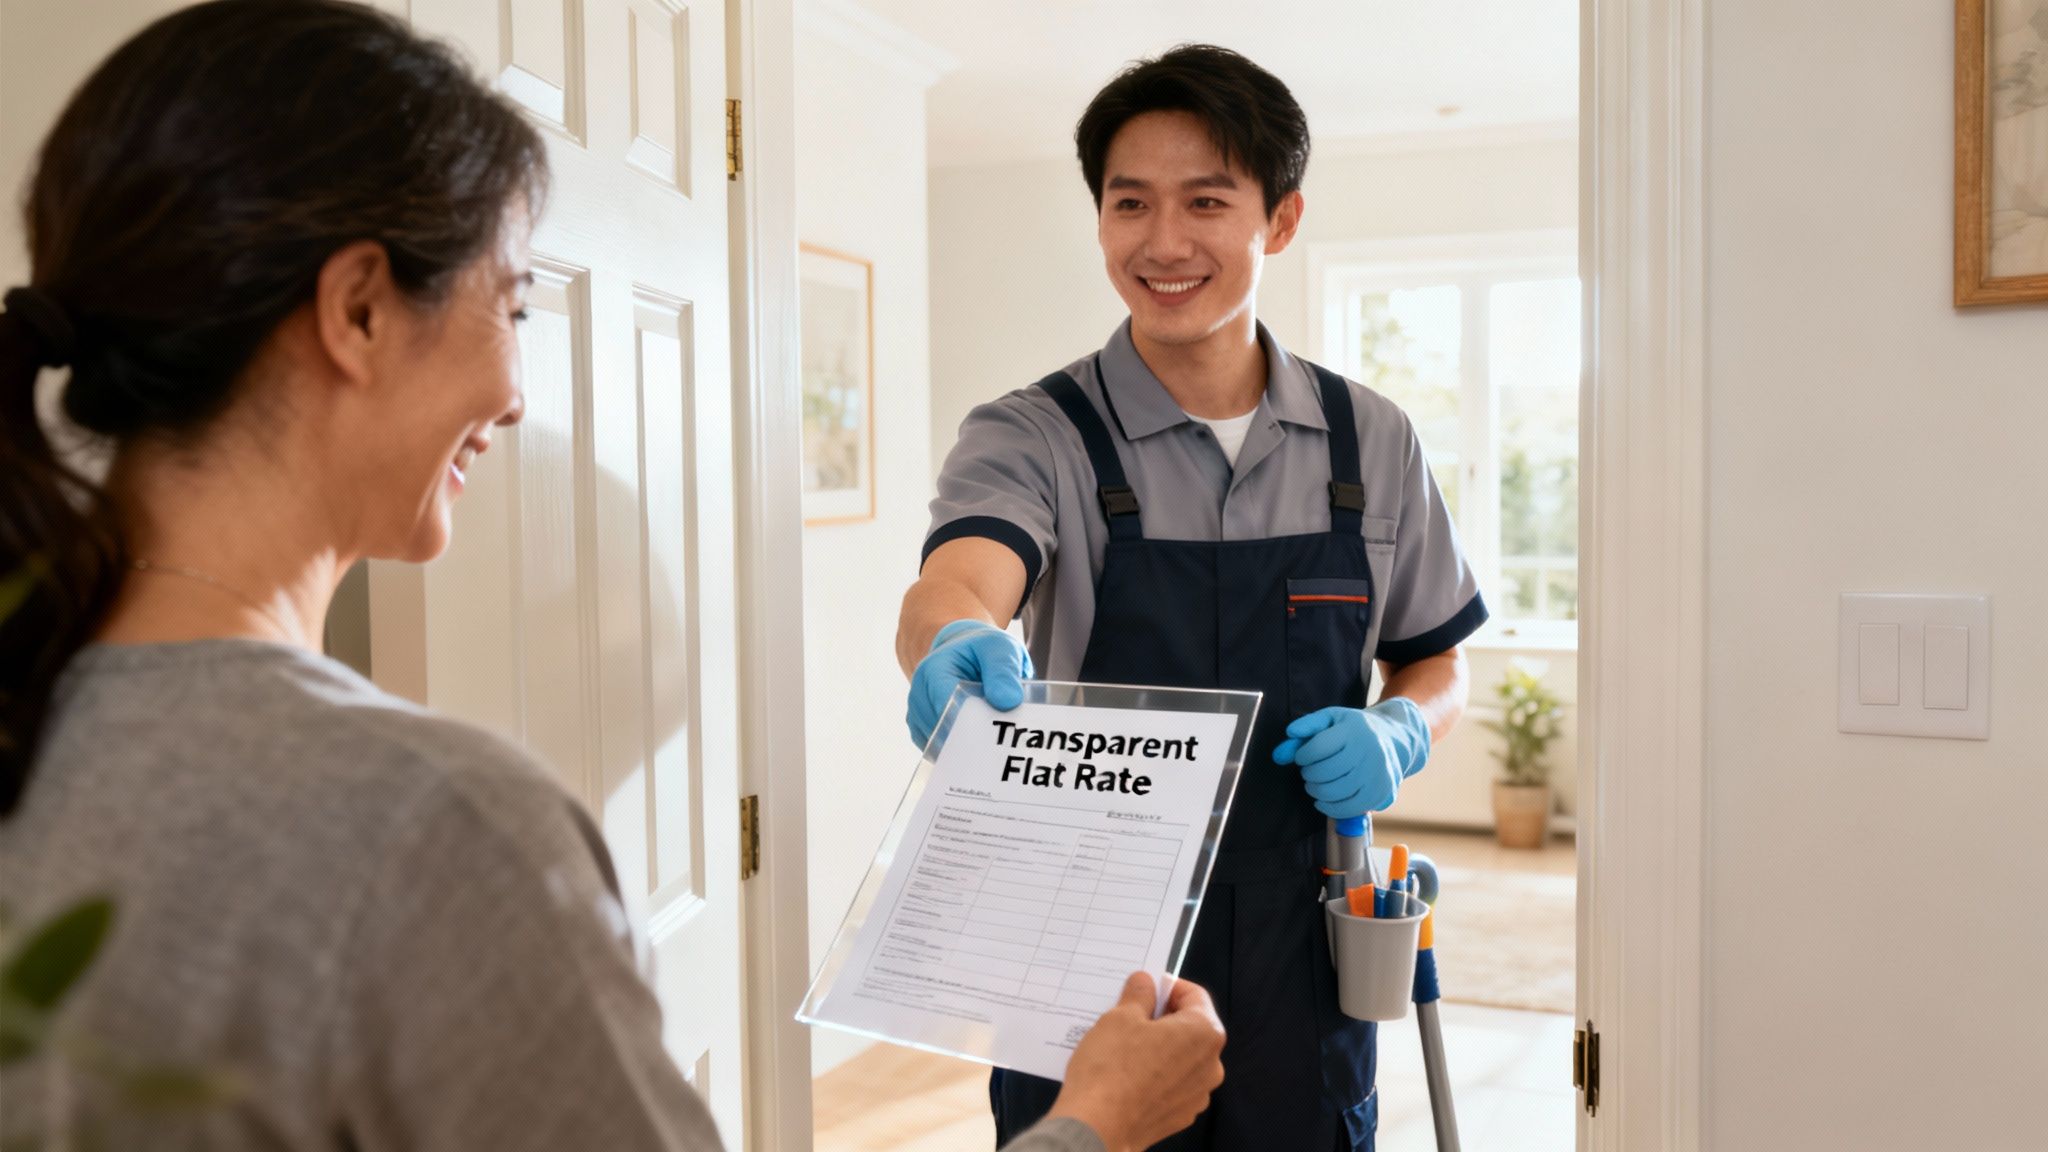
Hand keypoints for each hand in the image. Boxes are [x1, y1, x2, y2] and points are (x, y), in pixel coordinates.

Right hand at [906, 619, 1031, 747]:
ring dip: (968, 749)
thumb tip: (1008, 700)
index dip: (971, 723)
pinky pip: (942, 754)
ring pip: (942, 747)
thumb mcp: (1000, 648)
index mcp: (933, 671)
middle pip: (943, 730)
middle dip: (973, 739)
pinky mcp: (925, 733)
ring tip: (993, 742)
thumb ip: (1004, 670)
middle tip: (1001, 745)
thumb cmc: (984, 651)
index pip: (947, 706)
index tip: (996, 734)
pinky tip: (981, 748)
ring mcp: (919, 717)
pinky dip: (962, 755)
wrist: (968, 656)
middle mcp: (919, 695)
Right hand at [1045, 972, 1225, 1151]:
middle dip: (1162, 1018)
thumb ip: (1139, 994)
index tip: (1148, 988)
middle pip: (1190, 1027)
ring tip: (1124, 1046)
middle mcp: (1210, 1065)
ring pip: (1180, 1057)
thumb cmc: (1111, 1070)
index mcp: (1204, 1033)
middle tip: (1130, 1015)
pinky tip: (1127, 1073)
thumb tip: (1145, 983)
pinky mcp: (1180, 1115)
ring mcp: (1197, 1094)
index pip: (1194, 995)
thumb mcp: (1120, 1016)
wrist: (1098, 1127)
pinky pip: (1171, 1083)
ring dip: (1158, 1047)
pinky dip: (1154, 1074)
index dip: (1168, 987)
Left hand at [1272, 699, 1431, 818]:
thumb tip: (1279, 753)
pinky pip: (1349, 808)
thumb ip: (1305, 728)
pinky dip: (1330, 808)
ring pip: (1335, 792)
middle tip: (1309, 771)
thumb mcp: (1332, 718)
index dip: (1302, 756)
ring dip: (1316, 791)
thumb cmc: (1355, 729)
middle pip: (1324, 772)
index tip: (1302, 757)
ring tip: (1315, 784)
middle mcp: (1368, 751)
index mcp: (1354, 729)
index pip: (1317, 748)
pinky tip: (1323, 800)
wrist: (1396, 739)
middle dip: (1308, 774)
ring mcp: (1377, 774)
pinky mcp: (1381, 793)